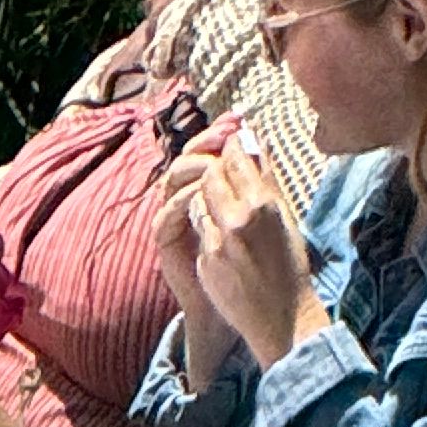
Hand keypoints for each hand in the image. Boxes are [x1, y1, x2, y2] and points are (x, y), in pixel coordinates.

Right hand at [152, 138, 235, 380]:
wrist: (228, 308)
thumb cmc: (247, 266)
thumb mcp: (258, 215)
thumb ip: (256, 180)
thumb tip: (261, 140)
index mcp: (211, 187)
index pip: (211, 148)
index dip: (223, 130)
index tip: (241, 118)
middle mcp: (189, 197)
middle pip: (190, 155)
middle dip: (208, 140)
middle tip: (227, 131)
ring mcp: (174, 218)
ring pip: (173, 178)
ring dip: (192, 164)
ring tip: (212, 158)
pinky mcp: (165, 241)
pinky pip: (166, 213)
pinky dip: (182, 201)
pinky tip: (199, 193)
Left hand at [176, 132, 328, 369]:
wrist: (282, 319)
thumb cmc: (290, 267)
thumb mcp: (286, 218)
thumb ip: (268, 179)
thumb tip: (257, 142)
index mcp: (263, 204)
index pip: (234, 158)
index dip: (230, 149)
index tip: (231, 148)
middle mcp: (238, 220)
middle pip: (210, 175)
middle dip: (214, 171)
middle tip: (221, 175)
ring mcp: (218, 242)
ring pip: (198, 200)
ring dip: (206, 198)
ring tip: (222, 208)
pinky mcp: (206, 262)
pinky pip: (199, 230)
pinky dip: (205, 226)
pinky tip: (220, 237)